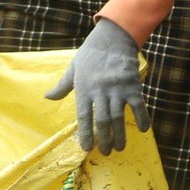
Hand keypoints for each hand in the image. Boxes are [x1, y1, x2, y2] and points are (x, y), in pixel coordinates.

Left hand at [46, 18, 146, 154]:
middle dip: (104, 140)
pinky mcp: (133, 86)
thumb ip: (62, 86)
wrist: (112, 37)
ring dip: (120, 135)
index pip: (83, 116)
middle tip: (106, 152)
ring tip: (119, 148)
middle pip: (102, 121)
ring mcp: (117, 89)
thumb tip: (47, 97)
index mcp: (84, 88)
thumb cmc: (90, 55)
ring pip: (118, 118)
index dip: (86, 134)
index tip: (87, 148)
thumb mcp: (74, 69)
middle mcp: (100, 91)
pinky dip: (142, 119)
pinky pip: (139, 106)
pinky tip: (142, 130)